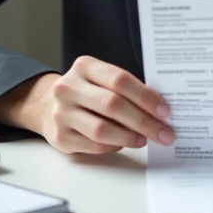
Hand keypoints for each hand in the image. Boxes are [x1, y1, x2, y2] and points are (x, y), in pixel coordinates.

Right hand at [10, 56, 175, 154]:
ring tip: (145, 139)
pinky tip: (125, 143)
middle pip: (113, 104)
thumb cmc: (86, 92)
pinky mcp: (59, 137)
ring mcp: (61, 113)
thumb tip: (159, 109)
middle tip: (164, 133)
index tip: (165, 111)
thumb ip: (125, 89)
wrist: (47, 105)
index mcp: (84, 66)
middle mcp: (68, 87)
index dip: (146, 96)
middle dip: (144, 121)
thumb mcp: (100, 79)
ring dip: (130, 137)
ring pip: (102, 129)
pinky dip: (115, 145)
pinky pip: (94, 145)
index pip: (120, 80)